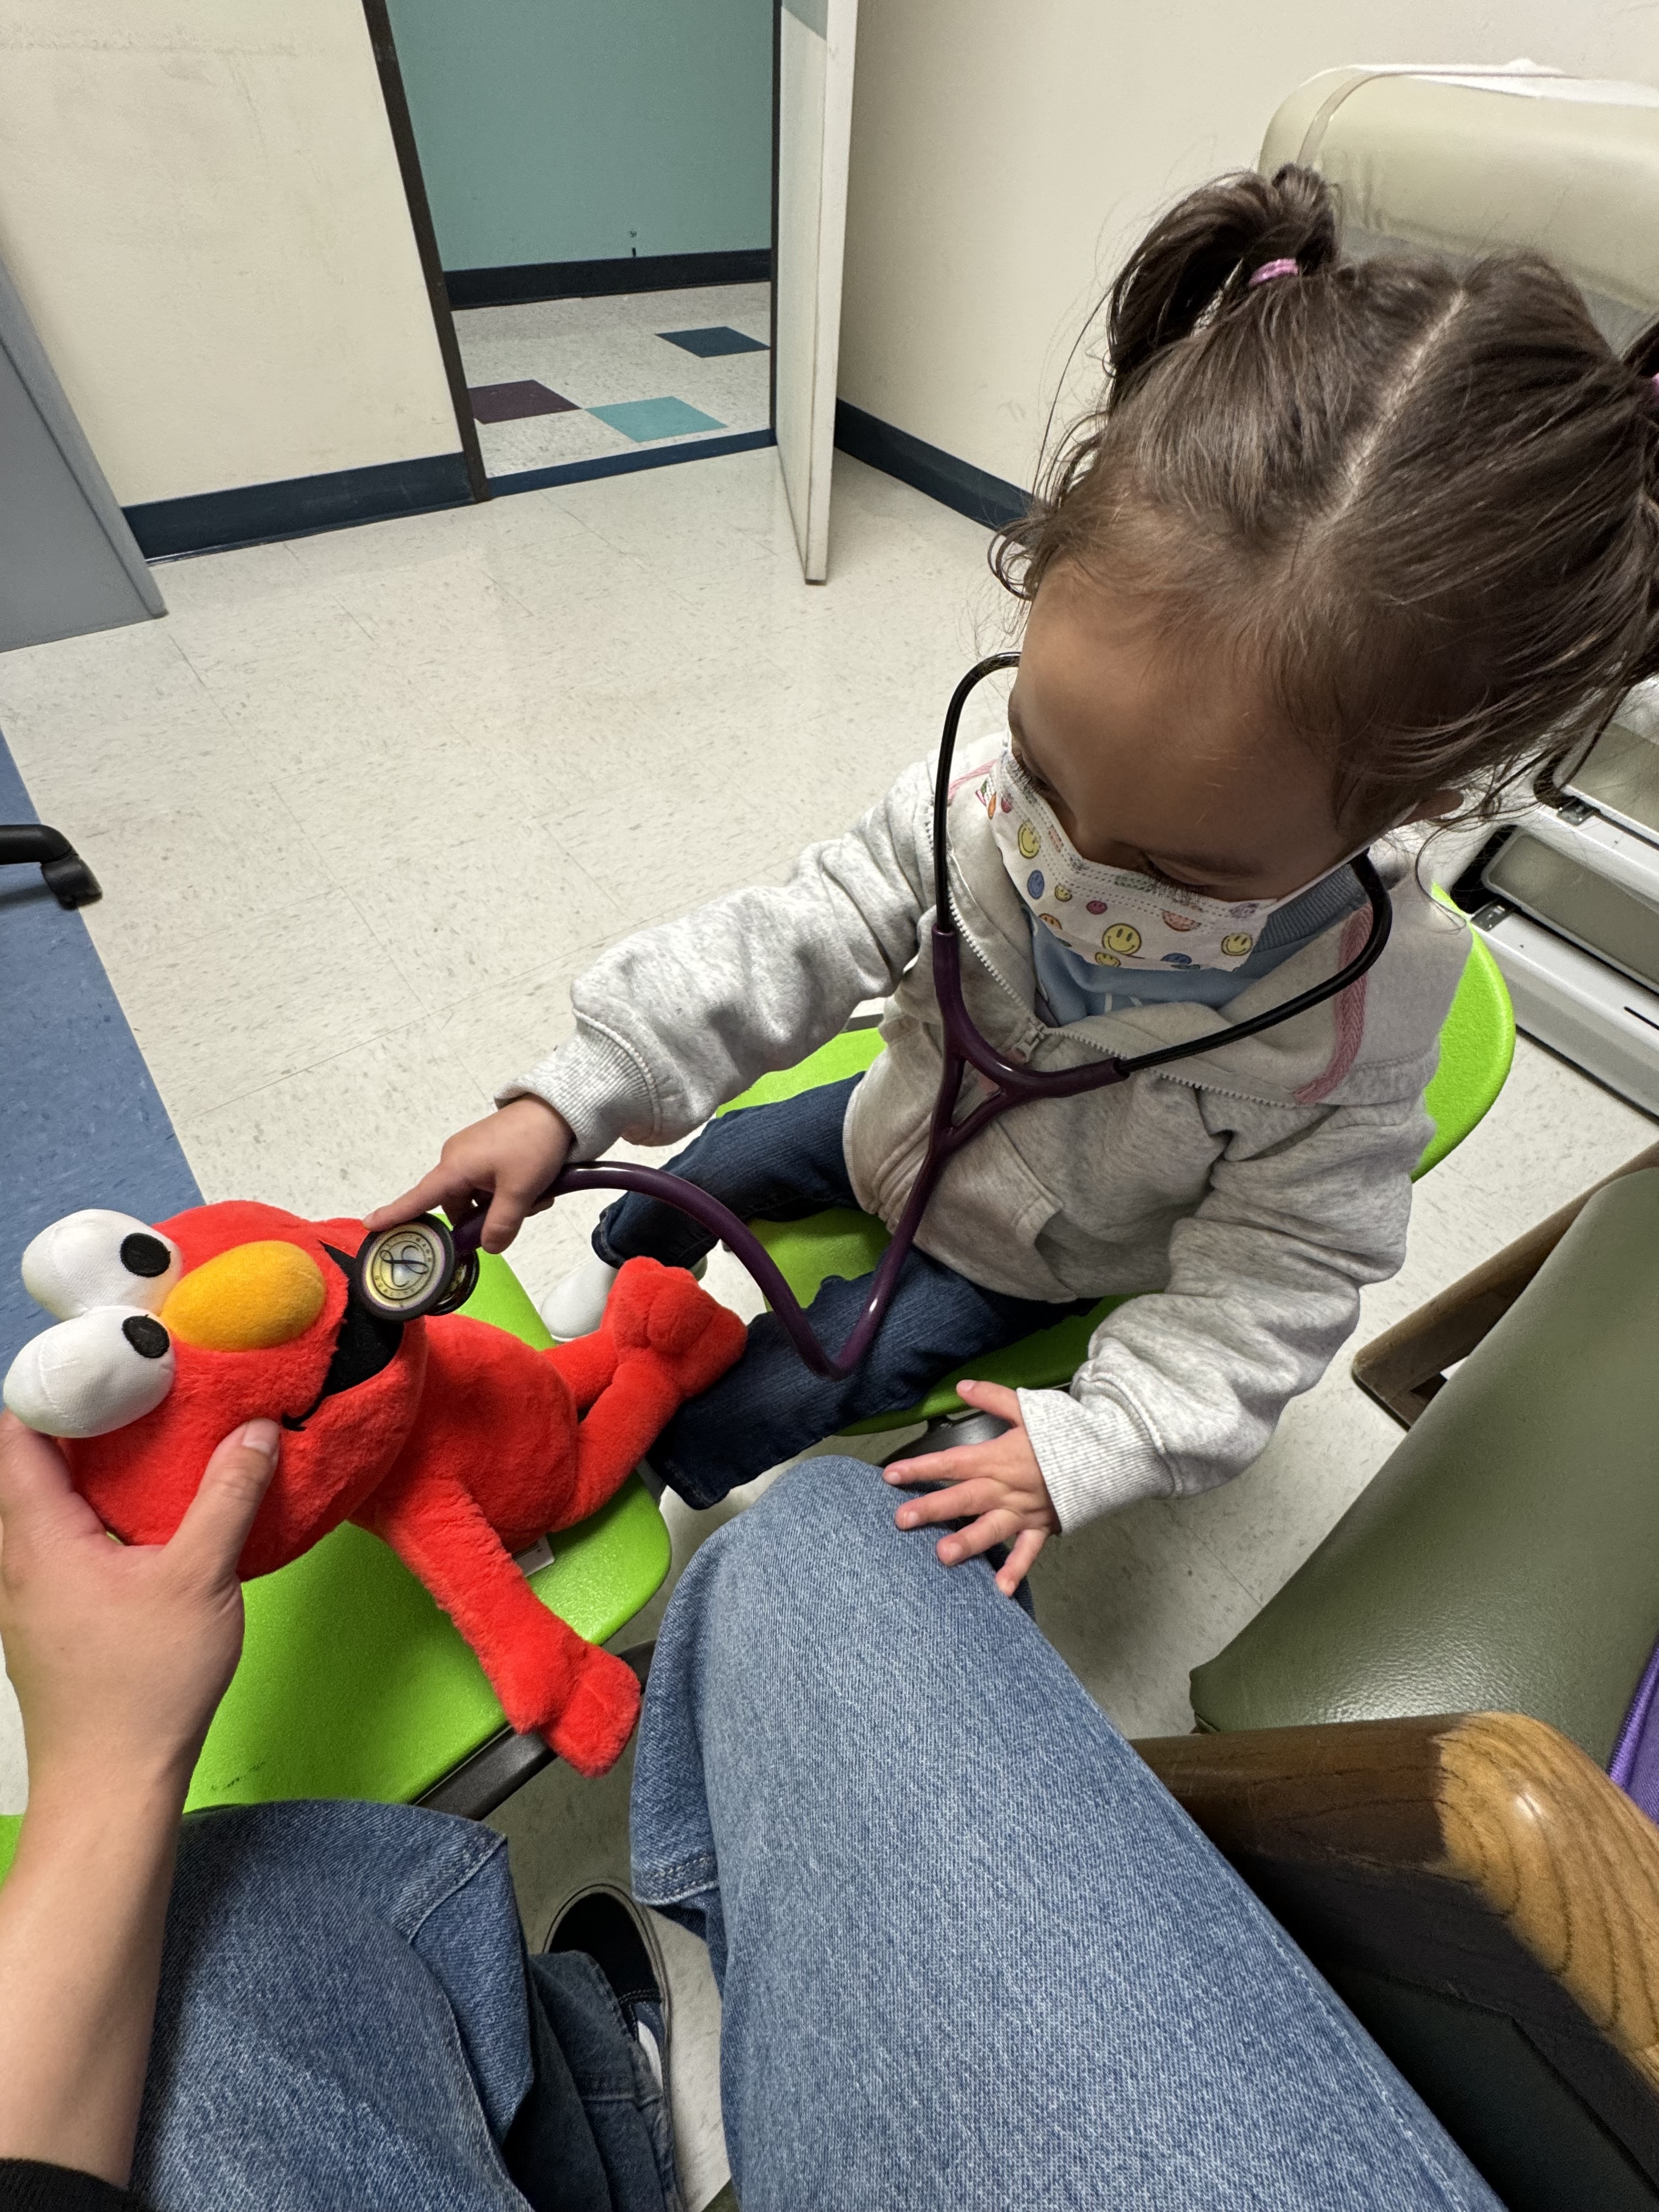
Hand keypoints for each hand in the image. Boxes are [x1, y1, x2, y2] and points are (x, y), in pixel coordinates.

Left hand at [0, 1413, 279, 2184]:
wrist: (112, 1781)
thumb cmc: (146, 1682)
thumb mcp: (200, 1579)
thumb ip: (227, 1497)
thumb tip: (256, 1428)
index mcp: (36, 1534)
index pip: (15, 1433)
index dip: (53, 1384)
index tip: (111, 1353)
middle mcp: (17, 1554)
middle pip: (28, 1460)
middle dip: (82, 1414)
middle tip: (145, 1379)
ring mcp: (28, 1586)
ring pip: (44, 1498)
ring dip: (91, 1461)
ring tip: (156, 1428)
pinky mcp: (50, 1611)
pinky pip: (61, 1532)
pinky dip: (97, 1502)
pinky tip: (152, 1502)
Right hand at [365, 1096, 572, 1254]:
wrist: (559, 1108)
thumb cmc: (534, 1144)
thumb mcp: (521, 1191)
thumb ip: (501, 1225)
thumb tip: (487, 1248)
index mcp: (455, 1167)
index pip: (419, 1197)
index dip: (395, 1214)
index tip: (370, 1225)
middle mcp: (456, 1160)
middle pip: (460, 1207)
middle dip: (489, 1216)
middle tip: (525, 1210)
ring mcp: (472, 1155)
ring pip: (480, 1197)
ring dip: (505, 1204)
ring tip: (537, 1194)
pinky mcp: (488, 1151)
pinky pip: (491, 1183)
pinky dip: (509, 1191)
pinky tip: (537, 1186)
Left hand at [882, 1379, 1057, 1595]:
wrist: (1108, 1452)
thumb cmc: (1066, 1431)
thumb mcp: (1029, 1407)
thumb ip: (993, 1397)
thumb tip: (962, 1387)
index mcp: (999, 1457)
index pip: (952, 1461)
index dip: (921, 1467)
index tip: (891, 1475)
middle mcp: (1007, 1487)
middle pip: (963, 1497)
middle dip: (931, 1508)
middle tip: (902, 1520)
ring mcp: (1024, 1510)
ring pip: (991, 1527)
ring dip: (967, 1541)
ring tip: (942, 1555)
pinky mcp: (1043, 1526)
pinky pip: (1028, 1550)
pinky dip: (1015, 1569)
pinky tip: (999, 1590)